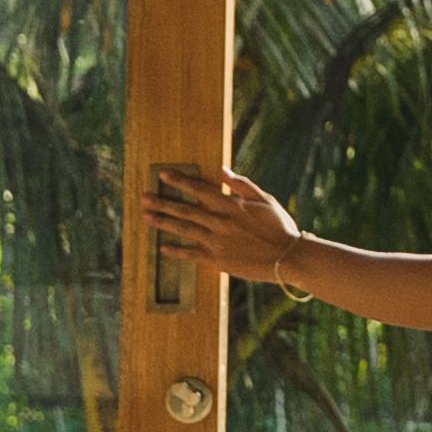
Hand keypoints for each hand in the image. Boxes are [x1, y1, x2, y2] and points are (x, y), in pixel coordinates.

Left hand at [149, 161, 302, 284]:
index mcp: (231, 205)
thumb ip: (241, 185)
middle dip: (162, 202)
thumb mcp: (264, 200)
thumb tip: (222, 171)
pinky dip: (177, 251)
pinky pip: (192, 254)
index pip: (200, 189)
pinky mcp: (218, 261)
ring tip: (146, 217)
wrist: (288, 257)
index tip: (163, 175)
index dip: (180, 181)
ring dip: (163, 222)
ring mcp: (217, 242)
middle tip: (143, 197)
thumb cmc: (279, 226)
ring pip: (184, 229)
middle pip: (185, 209)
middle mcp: (220, 222)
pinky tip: (163, 248)